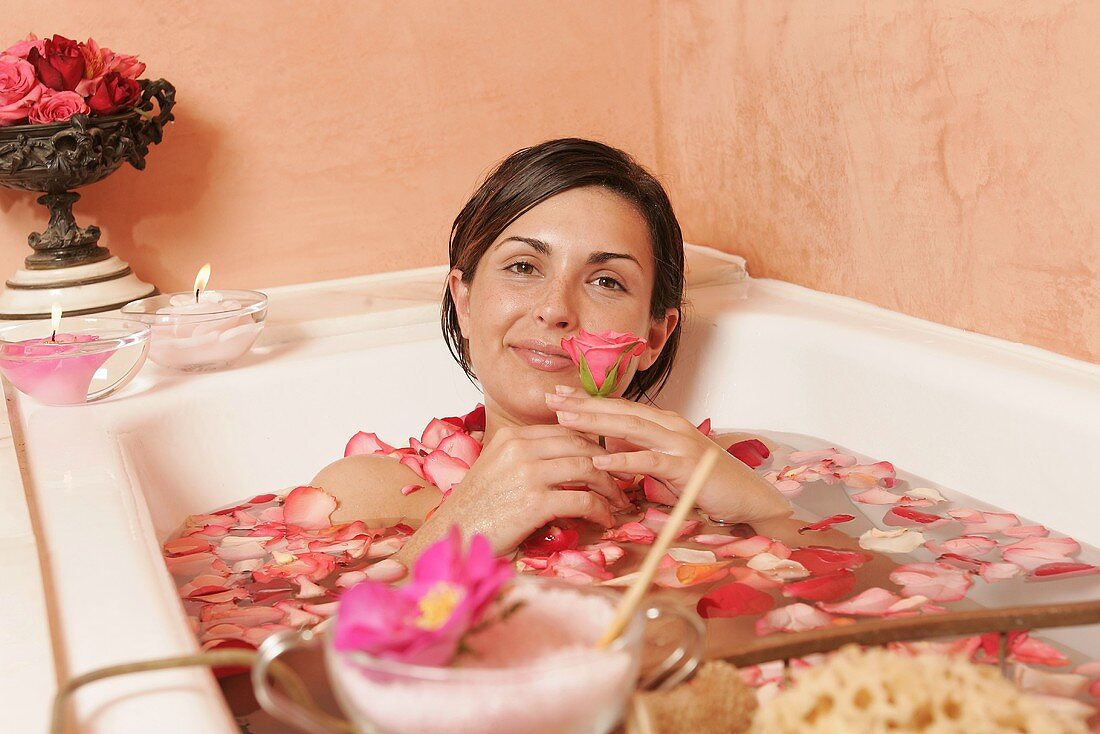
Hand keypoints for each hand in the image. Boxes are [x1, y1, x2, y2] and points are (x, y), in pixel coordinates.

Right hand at [401, 424, 628, 557]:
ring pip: (587, 468)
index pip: (565, 430)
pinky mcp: (535, 502)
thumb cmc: (475, 511)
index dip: (592, 444)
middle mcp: (520, 448)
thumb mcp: (496, 471)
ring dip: (609, 486)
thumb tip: (565, 461)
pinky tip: (605, 520)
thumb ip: (526, 459)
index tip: (608, 460)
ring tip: (618, 501)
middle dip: (607, 463)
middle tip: (622, 479)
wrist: (451, 539)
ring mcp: (527, 473)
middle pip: (581, 445)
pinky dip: (600, 510)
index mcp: (511, 436)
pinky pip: (582, 499)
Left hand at [545, 386, 789, 521]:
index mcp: (663, 424)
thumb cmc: (706, 485)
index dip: (588, 400)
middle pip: (619, 411)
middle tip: (550, 398)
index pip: (619, 407)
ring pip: (630, 428)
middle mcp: (670, 426)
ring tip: (565, 419)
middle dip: (583, 404)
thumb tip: (606, 453)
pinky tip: (599, 459)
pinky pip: (649, 461)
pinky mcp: (686, 466)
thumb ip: (639, 455)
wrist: (747, 499)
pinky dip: (623, 459)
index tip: (557, 395)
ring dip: (596, 422)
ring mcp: (679, 443)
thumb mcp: (665, 466)